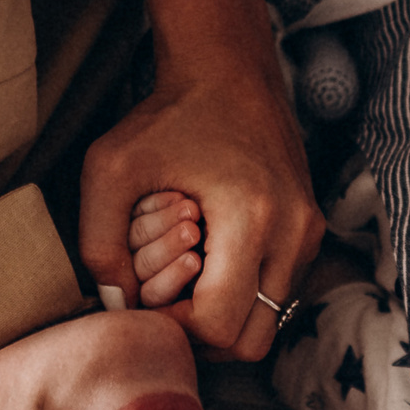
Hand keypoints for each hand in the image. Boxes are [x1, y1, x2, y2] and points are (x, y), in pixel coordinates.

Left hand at [79, 58, 321, 360]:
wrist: (227, 69)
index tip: (146, 303)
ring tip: (184, 285)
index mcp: (251, 219)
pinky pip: (278, 292)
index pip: (220, 324)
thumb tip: (116, 306)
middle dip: (201, 338)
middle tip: (165, 308)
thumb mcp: (110, 169)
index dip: (175, 331)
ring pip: (270, 321)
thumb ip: (99, 244)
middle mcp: (293, 233)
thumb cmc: (166, 115)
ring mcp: (309, 233)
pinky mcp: (311, 229)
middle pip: (252, 340)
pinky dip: (243, 296)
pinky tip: (209, 264)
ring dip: (224, 319)